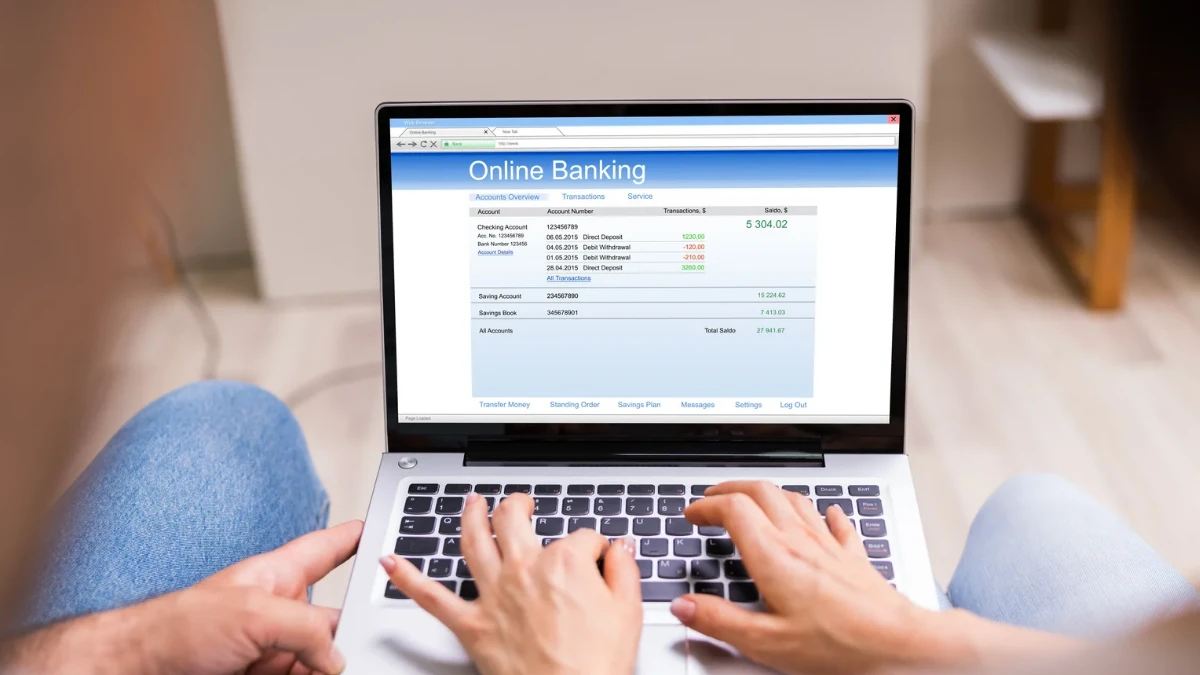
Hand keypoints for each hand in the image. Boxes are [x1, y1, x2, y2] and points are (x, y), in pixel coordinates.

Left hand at [7, 520, 362, 674]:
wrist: (138, 673)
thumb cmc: (174, 628)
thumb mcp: (254, 614)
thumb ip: (306, 629)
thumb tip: (336, 658)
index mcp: (280, 576)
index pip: (330, 548)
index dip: (359, 538)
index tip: (387, 534)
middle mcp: (281, 614)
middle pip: (338, 621)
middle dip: (353, 632)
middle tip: (363, 644)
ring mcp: (274, 652)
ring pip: (325, 660)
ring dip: (332, 666)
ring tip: (323, 668)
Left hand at [382, 492, 641, 674]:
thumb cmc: (596, 666)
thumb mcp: (628, 613)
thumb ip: (623, 571)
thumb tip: (619, 549)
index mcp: (565, 563)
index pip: (581, 537)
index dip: (593, 546)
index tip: (599, 558)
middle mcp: (524, 570)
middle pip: (514, 520)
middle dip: (519, 505)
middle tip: (521, 505)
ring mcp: (494, 596)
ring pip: (473, 541)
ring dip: (469, 516)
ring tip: (471, 505)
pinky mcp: (471, 626)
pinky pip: (431, 598)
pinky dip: (407, 578)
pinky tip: (391, 562)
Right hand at [670, 482, 948, 673]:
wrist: (901, 646)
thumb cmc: (842, 647)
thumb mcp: (767, 643)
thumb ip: (721, 622)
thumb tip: (684, 608)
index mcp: (774, 557)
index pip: (733, 509)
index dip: (706, 506)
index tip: (692, 514)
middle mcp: (801, 542)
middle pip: (761, 492)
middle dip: (731, 488)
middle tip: (713, 498)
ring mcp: (829, 546)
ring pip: (794, 499)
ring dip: (767, 493)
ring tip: (752, 499)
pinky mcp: (853, 558)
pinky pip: (836, 523)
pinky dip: (821, 513)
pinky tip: (826, 514)